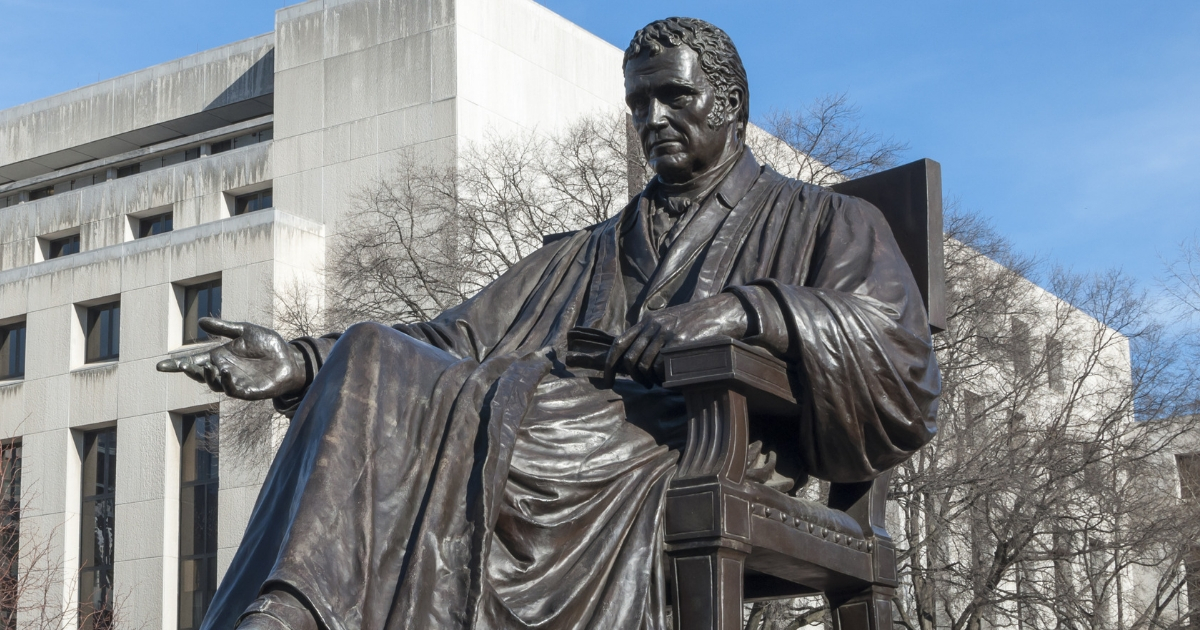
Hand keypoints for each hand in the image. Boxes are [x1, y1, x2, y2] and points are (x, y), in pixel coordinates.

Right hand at [156, 318, 308, 399]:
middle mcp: (224, 370)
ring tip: (207, 366)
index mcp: (220, 356)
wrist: (290, 358)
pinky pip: (234, 390)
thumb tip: (201, 321)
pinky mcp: (248, 391)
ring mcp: (235, 382)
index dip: (177, 364)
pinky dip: (227, 382)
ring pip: (214, 383)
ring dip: (207, 377)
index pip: (194, 360)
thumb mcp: (246, 331)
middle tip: (183, 365)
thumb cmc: (269, 345)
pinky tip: (226, 373)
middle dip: (190, 371)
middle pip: (200, 374)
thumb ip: (225, 328)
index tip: (160, 365)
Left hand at [604, 293, 747, 386]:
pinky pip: (662, 366)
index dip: (609, 364)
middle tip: (643, 383)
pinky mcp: (680, 342)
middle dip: (633, 376)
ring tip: (657, 382)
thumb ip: (651, 335)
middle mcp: (653, 326)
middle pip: (630, 358)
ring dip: (649, 379)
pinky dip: (663, 377)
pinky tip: (671, 377)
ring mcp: (666, 334)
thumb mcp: (669, 321)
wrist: (722, 311)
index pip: (619, 343)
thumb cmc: (696, 321)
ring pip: (645, 365)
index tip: (606, 381)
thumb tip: (634, 359)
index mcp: (647, 321)